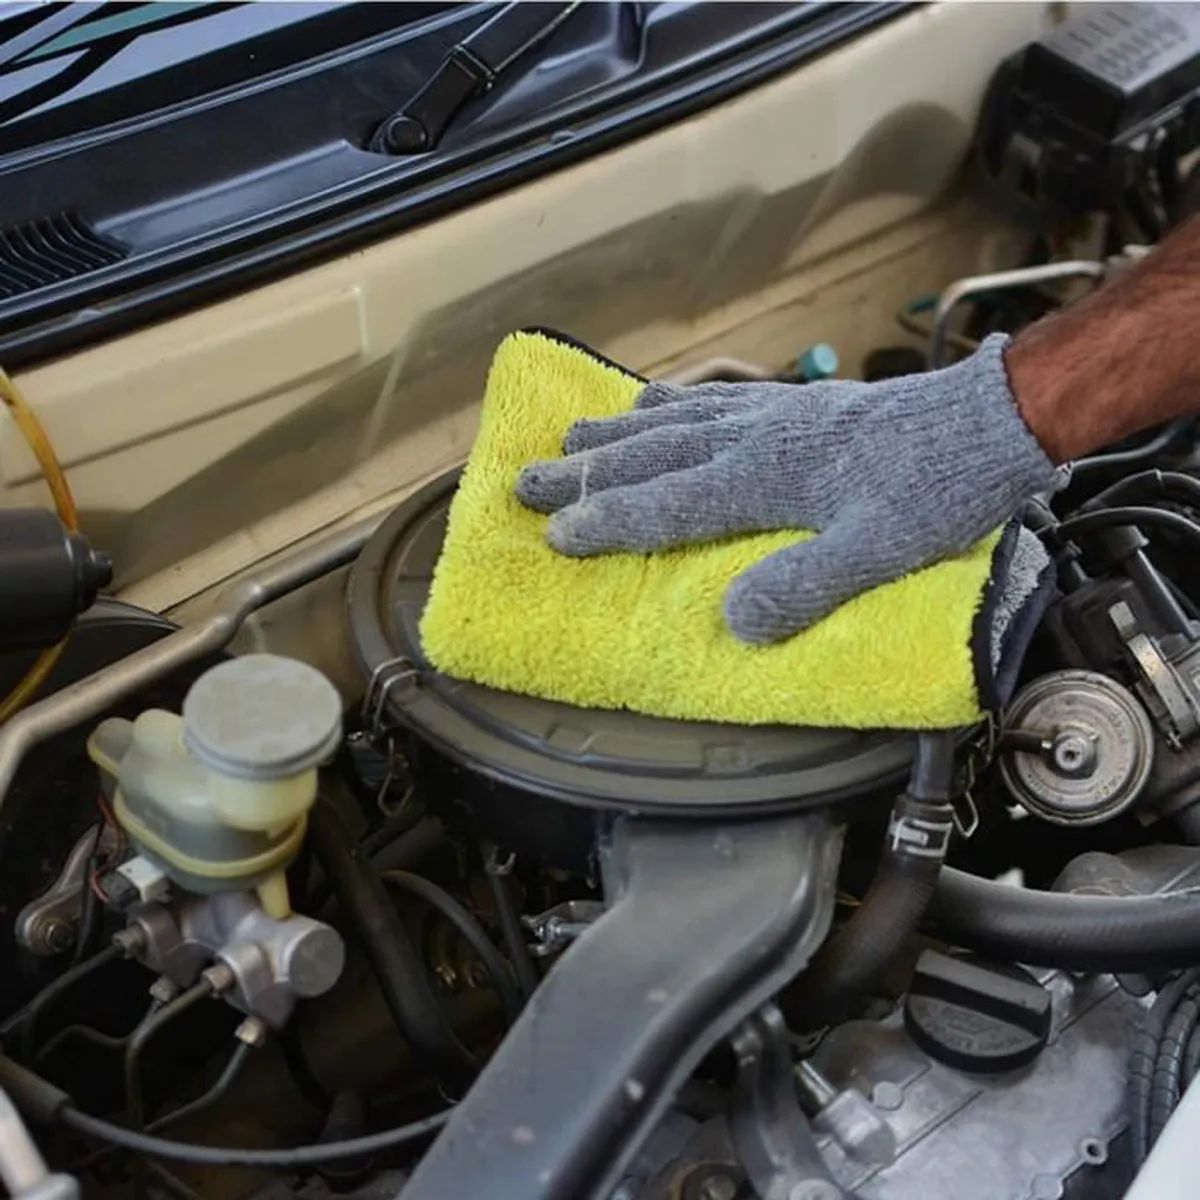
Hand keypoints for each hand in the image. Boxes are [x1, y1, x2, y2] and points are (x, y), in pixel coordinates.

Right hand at [516, 335, 1060, 643]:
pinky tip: (655, 400)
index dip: (608, 521)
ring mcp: (771, 414)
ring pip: (674, 421)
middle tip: (524, 481)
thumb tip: (733, 623)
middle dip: (586, 473)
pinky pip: (715, 398)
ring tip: (569, 439)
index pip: (666, 502)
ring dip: (617, 434)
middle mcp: (753, 437)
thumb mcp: (879, 551)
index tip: (554, 534)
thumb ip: (804, 585)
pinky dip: (674, 401)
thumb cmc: (937, 490)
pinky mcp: (793, 405)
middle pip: (651, 455)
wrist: (989, 423)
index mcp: (764, 476)